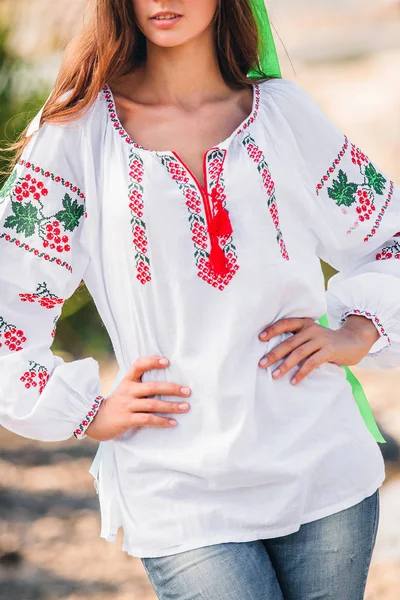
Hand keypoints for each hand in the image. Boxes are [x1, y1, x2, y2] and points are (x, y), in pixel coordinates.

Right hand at [85, 356, 190, 440]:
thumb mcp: (125, 389)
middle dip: (172, 389)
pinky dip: (162, 421)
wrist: (96, 420)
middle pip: (152, 387)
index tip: (167, 361)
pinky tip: (173, 423)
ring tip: (185, 407)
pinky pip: (148, 419)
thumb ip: (141, 384)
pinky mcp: (127, 419)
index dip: (152, 362)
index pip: (139, 365)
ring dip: (171, 406)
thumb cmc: (118, 403)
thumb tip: (167, 383)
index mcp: (128, 380)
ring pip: (153, 404)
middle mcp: (128, 391)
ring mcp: (127, 405)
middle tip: (187, 391)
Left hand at [258, 315, 379, 385]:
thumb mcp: (312, 335)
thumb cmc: (327, 341)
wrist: (354, 341)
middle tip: (261, 363)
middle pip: (289, 342)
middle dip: (274, 354)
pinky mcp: (329, 351)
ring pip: (298, 353)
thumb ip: (298, 339)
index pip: (285, 324)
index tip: (260, 338)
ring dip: (285, 365)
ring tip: (274, 375)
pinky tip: (294, 381)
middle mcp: (311, 329)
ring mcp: (321, 340)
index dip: (272, 330)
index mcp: (305, 324)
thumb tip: (274, 353)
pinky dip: (301, 373)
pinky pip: (311, 363)